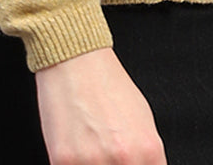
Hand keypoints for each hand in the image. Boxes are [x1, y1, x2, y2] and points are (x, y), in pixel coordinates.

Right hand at [36, 47, 165, 164]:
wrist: (75, 59)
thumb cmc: (108, 85)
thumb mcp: (143, 120)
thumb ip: (147, 157)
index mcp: (148, 150)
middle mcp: (124, 159)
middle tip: (107, 158)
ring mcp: (92, 162)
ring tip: (92, 152)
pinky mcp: (63, 162)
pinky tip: (77, 154)